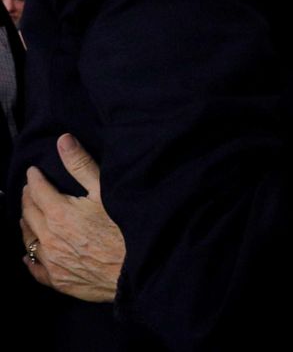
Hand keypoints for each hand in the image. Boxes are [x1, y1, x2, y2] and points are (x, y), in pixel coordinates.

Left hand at [20, 134, 124, 302]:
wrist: (136, 269)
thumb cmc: (125, 228)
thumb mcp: (106, 191)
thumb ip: (81, 165)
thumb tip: (63, 141)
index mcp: (58, 213)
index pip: (37, 190)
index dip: (35, 178)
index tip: (34, 171)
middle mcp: (48, 237)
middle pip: (29, 212)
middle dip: (28, 198)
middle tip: (31, 189)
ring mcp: (51, 261)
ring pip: (28, 239)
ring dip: (27, 223)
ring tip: (29, 215)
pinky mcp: (57, 280)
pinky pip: (34, 268)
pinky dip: (29, 258)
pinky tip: (29, 255)